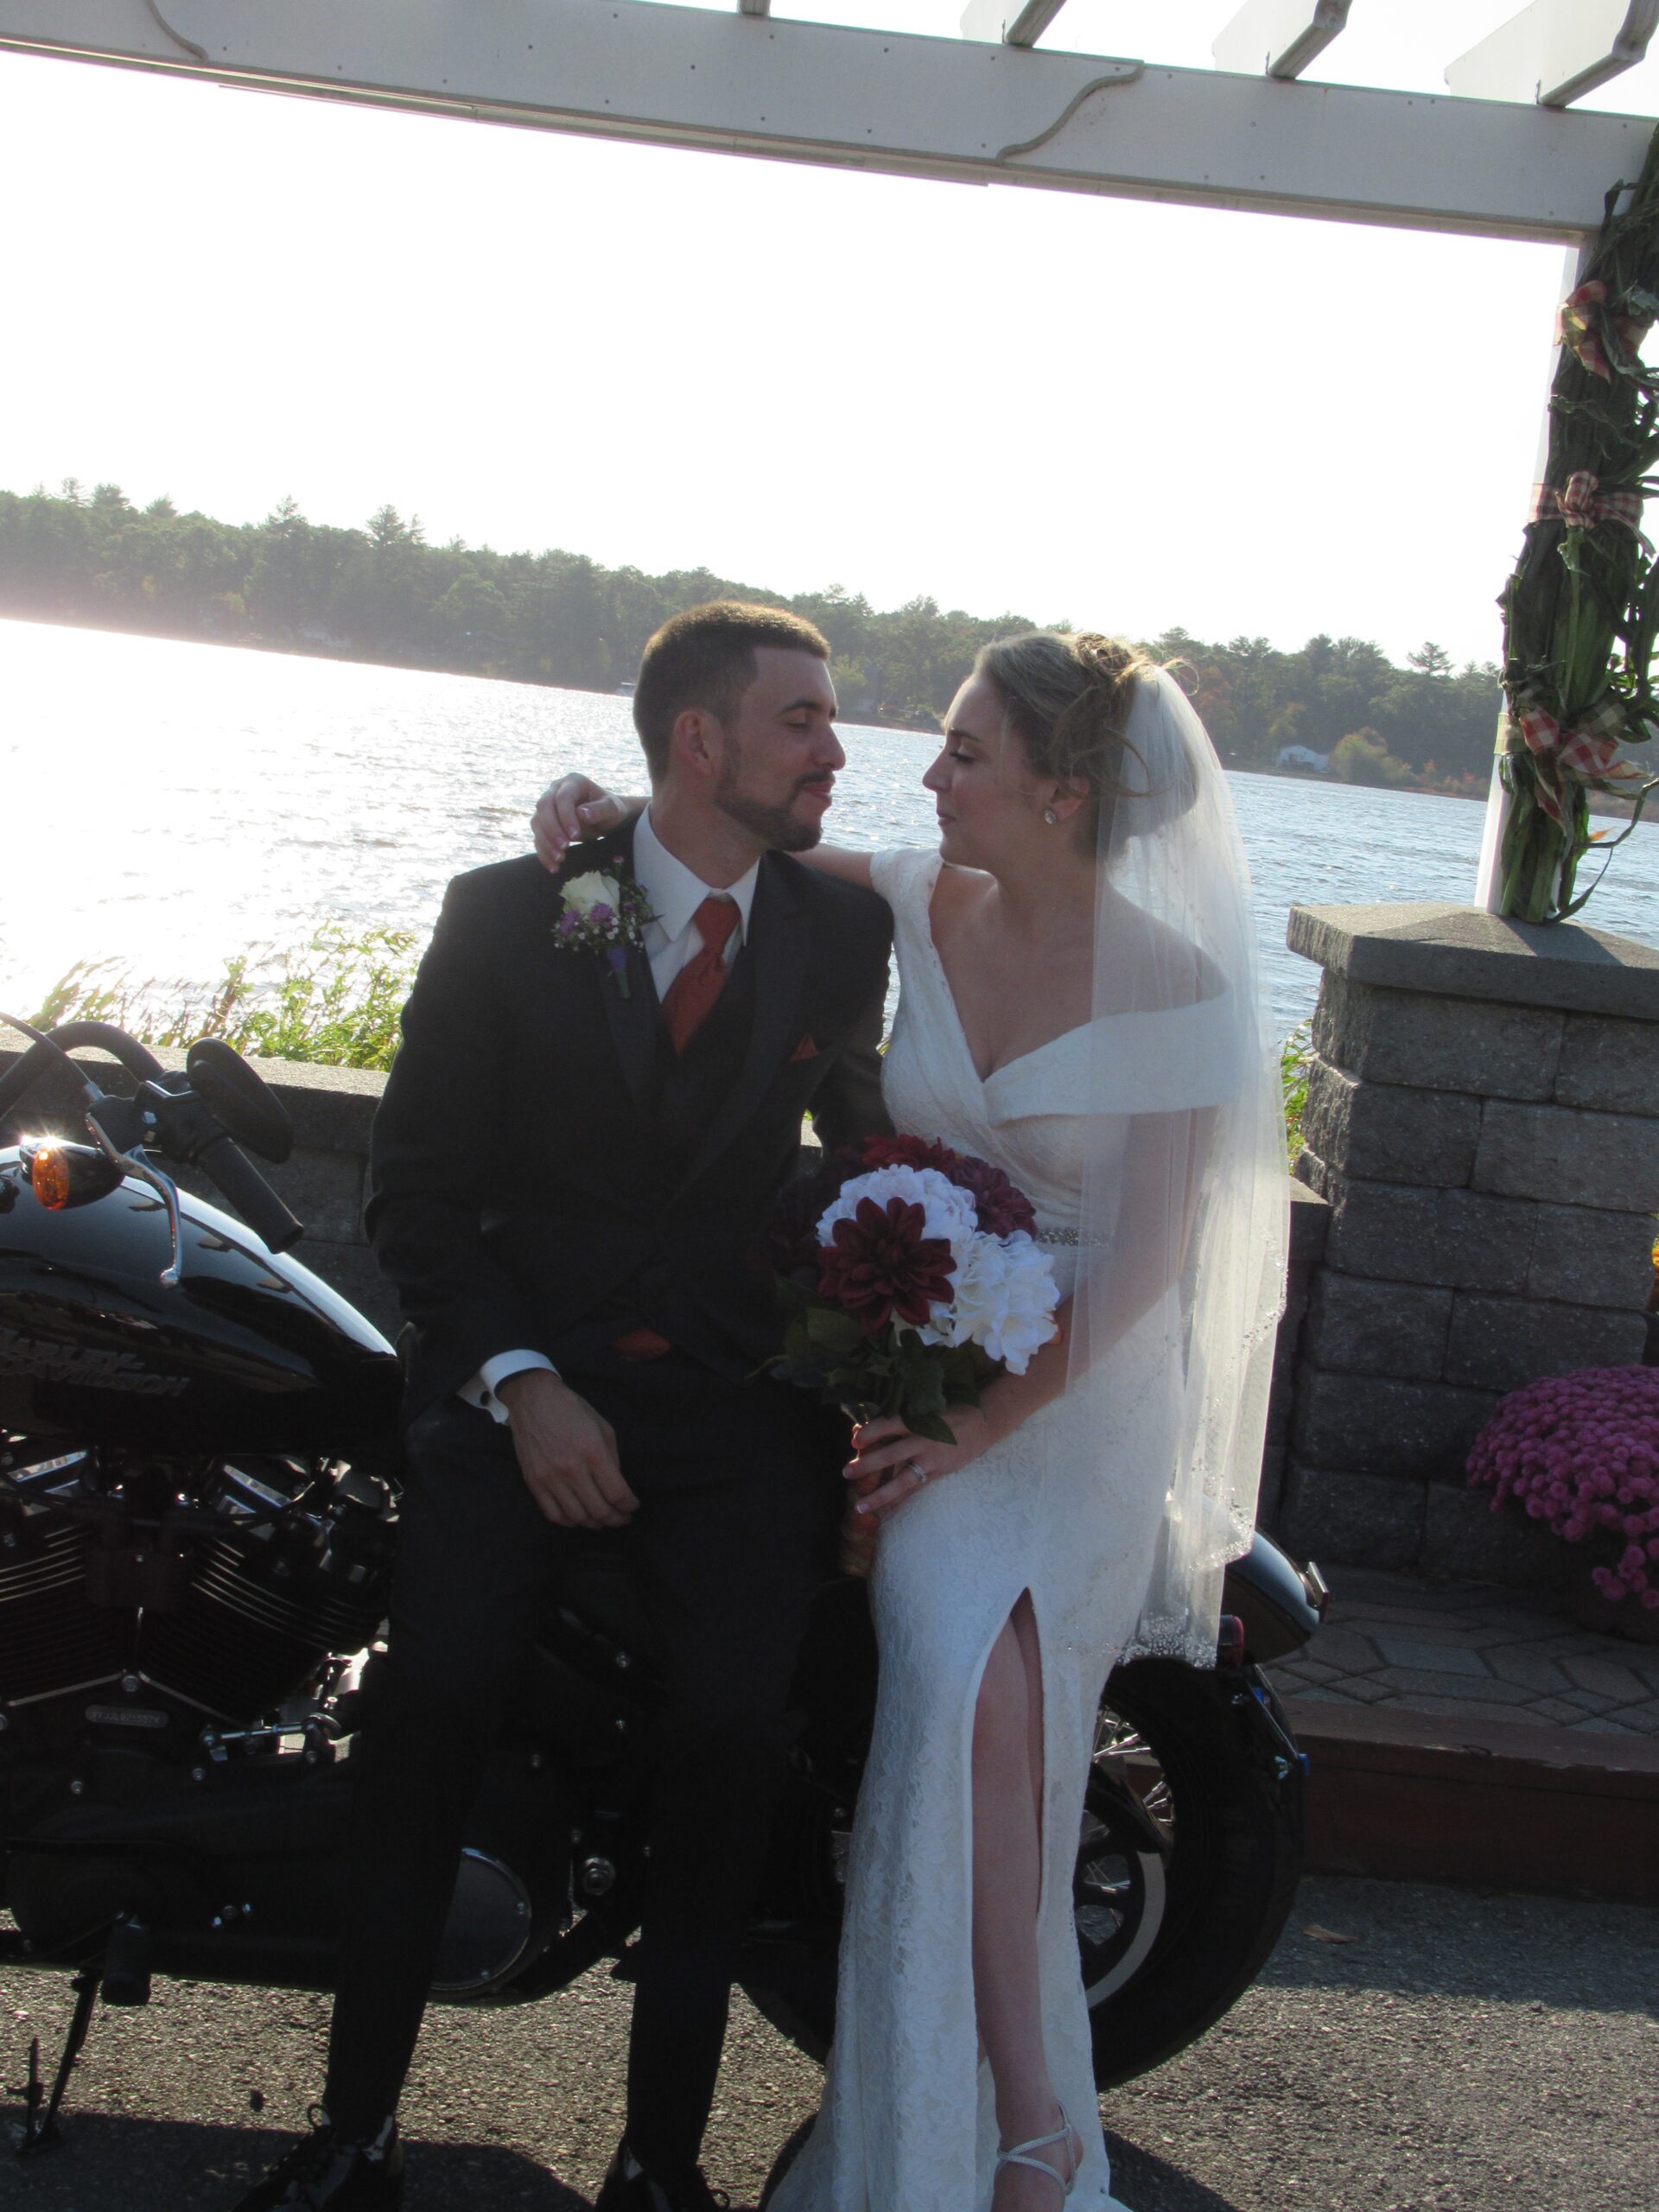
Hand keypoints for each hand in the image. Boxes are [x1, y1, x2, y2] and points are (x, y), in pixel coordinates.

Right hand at [498, 1368, 637, 1527]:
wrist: (533, 1401)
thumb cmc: (572, 1411)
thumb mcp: (603, 1427)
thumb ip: (612, 1460)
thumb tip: (617, 1488)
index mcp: (593, 1451)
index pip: (617, 1493)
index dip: (629, 1506)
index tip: (632, 1507)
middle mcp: (572, 1468)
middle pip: (599, 1510)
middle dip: (616, 1519)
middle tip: (621, 1518)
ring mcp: (550, 1478)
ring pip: (577, 1517)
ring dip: (594, 1524)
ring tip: (603, 1520)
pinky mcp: (534, 1482)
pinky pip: (553, 1514)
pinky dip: (569, 1522)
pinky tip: (579, 1517)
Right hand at [532, 774, 628, 870]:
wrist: (607, 819)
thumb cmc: (611, 811)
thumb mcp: (612, 809)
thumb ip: (600, 809)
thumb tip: (581, 813)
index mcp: (573, 782)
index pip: (563, 798)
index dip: (566, 816)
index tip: (575, 836)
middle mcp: (555, 791)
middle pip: (543, 807)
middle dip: (551, 829)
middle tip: (564, 848)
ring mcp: (548, 807)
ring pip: (537, 823)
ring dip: (545, 842)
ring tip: (559, 859)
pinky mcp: (544, 824)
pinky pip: (538, 837)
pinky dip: (543, 853)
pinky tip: (553, 867)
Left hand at [846, 1405, 993, 1524]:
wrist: (981, 1425)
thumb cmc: (946, 1414)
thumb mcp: (922, 1412)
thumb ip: (893, 1423)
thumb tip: (860, 1433)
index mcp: (918, 1422)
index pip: (889, 1426)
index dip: (871, 1432)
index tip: (854, 1440)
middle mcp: (923, 1442)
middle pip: (891, 1455)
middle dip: (868, 1465)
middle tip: (846, 1473)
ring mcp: (930, 1461)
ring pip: (902, 1481)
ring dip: (880, 1495)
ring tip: (860, 1507)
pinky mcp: (937, 1474)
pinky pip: (914, 1490)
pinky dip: (898, 1502)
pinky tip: (883, 1512)